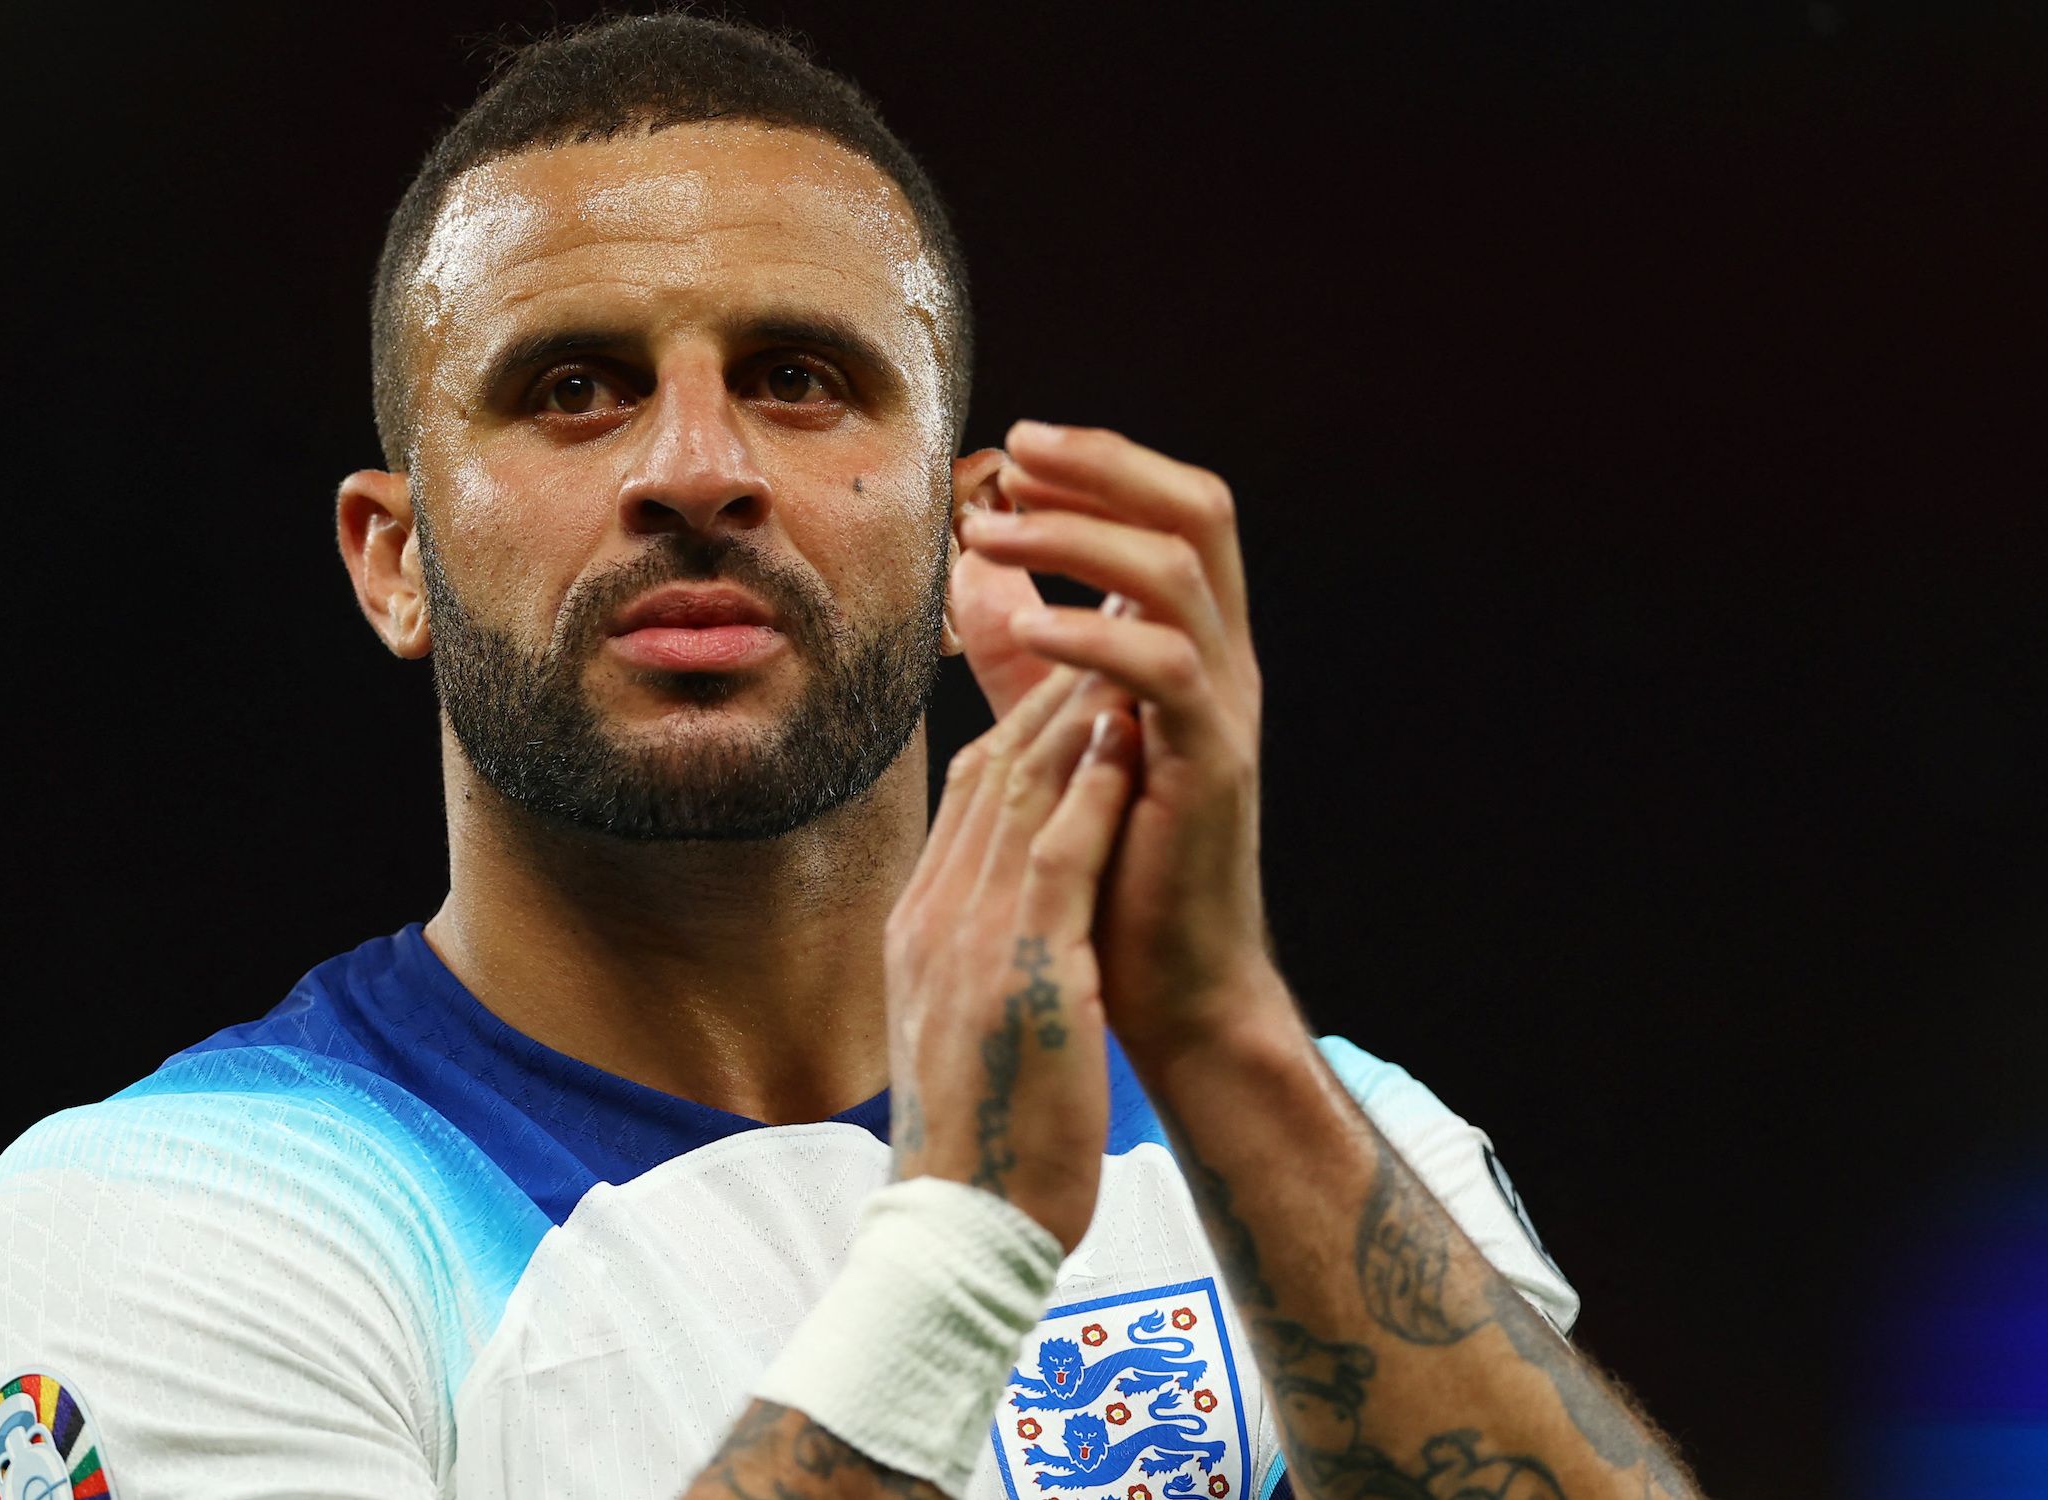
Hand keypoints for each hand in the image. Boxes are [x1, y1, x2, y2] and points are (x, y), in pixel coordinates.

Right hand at [886, 659, 1141, 1251]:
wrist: (957, 1229)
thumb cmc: (976, 1144)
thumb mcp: (960, 1026)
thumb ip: (974, 954)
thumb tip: (1002, 917)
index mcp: (922, 928)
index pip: (967, 796)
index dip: (1020, 721)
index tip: (1067, 667)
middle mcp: (936, 914)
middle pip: (989, 768)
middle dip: (1046, 686)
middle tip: (1095, 614)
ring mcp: (972, 937)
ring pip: (1018, 789)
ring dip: (1071, 706)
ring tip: (1118, 638)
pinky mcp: (1023, 968)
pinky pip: (1057, 853)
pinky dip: (1090, 786)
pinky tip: (1126, 735)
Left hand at [953, 421, 1275, 1059]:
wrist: (1172, 986)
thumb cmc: (1116, 868)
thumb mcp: (1056, 730)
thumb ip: (1023, 652)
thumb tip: (973, 564)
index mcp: (1191, 645)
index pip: (1168, 513)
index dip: (1100, 469)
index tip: (1011, 458)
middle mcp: (1222, 661)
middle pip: (1199, 512)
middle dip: (1107, 466)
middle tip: (1017, 452)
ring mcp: (1223, 710)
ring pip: (1180, 573)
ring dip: (1080, 537)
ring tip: (995, 530)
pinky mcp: (1209, 767)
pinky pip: (1166, 672)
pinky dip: (1095, 636)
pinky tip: (1032, 629)